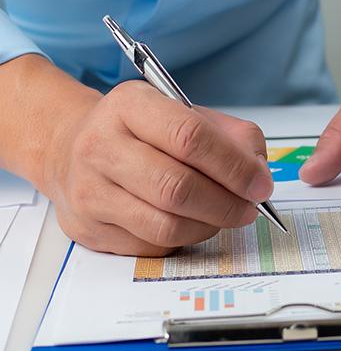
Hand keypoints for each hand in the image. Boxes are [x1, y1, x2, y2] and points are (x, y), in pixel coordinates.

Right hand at [42, 81, 273, 255]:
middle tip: (250, 208)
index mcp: (130, 105)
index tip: (260, 184)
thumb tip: (259, 173)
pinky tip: (191, 222)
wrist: (70, 147)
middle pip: (177, 187)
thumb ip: (232, 136)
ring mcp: (89, 190)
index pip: (190, 137)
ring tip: (225, 215)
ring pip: (165, 224)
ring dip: (209, 225)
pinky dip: (184, 238)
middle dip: (226, 203)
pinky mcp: (88, 227)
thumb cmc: (142, 131)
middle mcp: (101, 145)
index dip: (233, 166)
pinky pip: (151, 245)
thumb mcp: (186, 113)